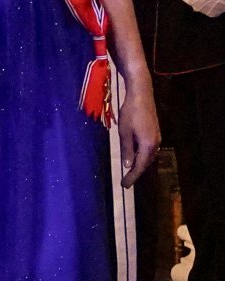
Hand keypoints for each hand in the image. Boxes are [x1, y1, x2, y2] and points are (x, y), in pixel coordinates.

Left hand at [116, 73, 160, 188]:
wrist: (142, 95)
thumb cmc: (130, 112)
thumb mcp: (124, 132)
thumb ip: (126, 149)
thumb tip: (128, 165)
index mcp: (148, 144)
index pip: (140, 166)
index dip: (132, 177)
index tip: (124, 185)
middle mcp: (155, 143)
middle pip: (145, 163)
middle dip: (135, 173)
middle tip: (125, 182)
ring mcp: (157, 138)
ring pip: (148, 157)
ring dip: (139, 165)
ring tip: (129, 173)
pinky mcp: (155, 133)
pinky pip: (149, 150)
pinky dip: (142, 156)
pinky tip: (134, 158)